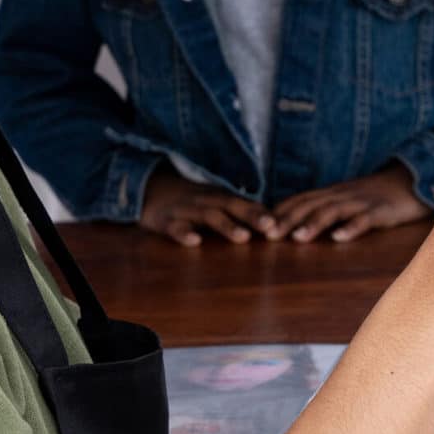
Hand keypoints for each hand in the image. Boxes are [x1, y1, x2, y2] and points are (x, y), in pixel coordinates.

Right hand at [138, 168, 274, 246]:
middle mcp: (206, 201)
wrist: (151, 190)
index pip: (246, 204)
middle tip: (271, 228)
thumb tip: (278, 226)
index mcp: (221, 198)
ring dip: (226, 226)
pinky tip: (194, 242)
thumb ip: (244, 214)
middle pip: (231, 205)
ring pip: (207, 216)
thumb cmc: (194, 203)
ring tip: (243, 237)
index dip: (263, 213)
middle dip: (252, 216)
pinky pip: (175, 227)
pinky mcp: (166, 221)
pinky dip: (184, 233)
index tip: (282, 224)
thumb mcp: (218, 204)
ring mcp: (186, 210)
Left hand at [270, 165, 431, 242]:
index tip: (257, 226)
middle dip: (287, 220)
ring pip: (333, 211)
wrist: (412, 181)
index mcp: (331, 193)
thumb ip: (325, 210)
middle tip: (267, 235)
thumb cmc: (376, 196)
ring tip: (297, 238)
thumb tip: (297, 225)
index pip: (299, 200)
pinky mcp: (381, 211)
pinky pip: (365, 219)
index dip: (278, 212)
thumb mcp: (347, 200)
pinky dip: (351, 228)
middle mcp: (341, 195)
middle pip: (310, 205)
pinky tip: (340, 238)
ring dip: (314, 224)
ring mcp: (361, 202)